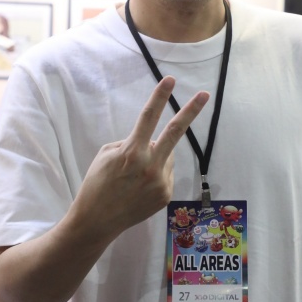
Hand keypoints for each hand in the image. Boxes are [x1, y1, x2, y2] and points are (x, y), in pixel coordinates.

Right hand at [71, 75, 208, 242]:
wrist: (97, 221)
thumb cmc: (96, 184)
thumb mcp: (106, 155)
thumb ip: (131, 144)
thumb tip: (153, 142)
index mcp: (132, 152)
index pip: (148, 117)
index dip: (159, 97)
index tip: (170, 80)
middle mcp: (150, 165)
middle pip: (175, 132)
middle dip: (190, 111)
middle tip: (205, 95)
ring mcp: (161, 182)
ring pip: (165, 157)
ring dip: (155, 158)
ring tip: (134, 177)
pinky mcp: (166, 195)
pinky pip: (165, 174)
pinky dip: (156, 174)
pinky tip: (140, 188)